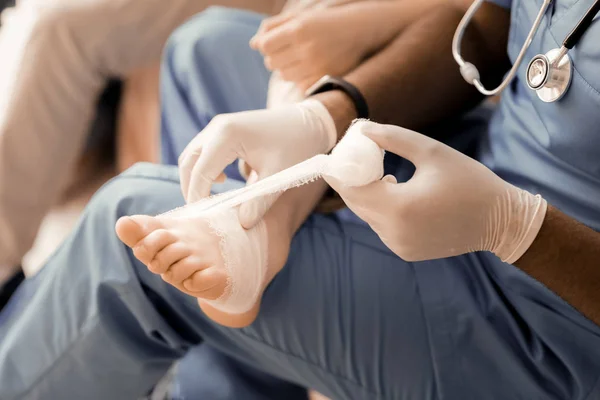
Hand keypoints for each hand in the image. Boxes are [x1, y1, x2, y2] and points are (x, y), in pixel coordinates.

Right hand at [179, 100, 336, 227]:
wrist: (308, 123)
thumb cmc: (295, 146)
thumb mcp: (278, 176)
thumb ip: (259, 202)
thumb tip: (242, 225)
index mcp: (227, 135)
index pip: (200, 172)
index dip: (198, 197)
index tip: (203, 219)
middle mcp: (217, 126)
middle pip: (188, 162)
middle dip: (190, 188)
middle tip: (200, 213)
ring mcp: (218, 125)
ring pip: (192, 155)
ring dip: (195, 178)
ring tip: (208, 201)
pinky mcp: (223, 128)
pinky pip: (202, 151)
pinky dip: (202, 168)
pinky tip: (220, 183)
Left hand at [251, 2, 399, 90]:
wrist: (360, 31)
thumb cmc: (325, 22)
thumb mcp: (301, 17)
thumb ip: (274, 27)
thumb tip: (253, 44)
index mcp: (299, 29)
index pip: (265, 46)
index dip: (265, 46)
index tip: (273, 44)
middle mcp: (307, 48)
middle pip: (271, 63)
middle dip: (275, 57)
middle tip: (289, 51)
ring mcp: (316, 66)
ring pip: (284, 75)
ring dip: (287, 69)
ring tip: (301, 58)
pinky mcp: (324, 78)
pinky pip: (299, 85)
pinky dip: (300, 79)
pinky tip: (309, 69)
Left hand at [324, 122, 546, 263]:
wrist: (500, 221)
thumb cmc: (469, 181)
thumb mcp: (431, 151)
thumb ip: (393, 139)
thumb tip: (362, 129)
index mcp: (398, 208)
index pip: (351, 190)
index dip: (339, 172)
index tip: (334, 156)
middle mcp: (393, 232)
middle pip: (357, 203)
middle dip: (353, 180)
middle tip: (357, 158)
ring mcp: (399, 245)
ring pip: (369, 215)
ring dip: (369, 195)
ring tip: (384, 174)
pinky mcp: (406, 251)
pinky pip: (383, 227)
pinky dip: (383, 210)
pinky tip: (398, 194)